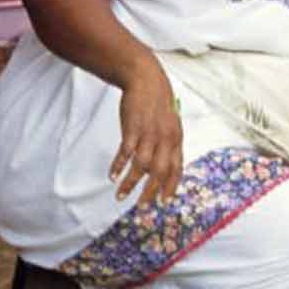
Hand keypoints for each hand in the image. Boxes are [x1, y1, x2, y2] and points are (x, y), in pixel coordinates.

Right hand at [112, 65, 183, 207]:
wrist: (146, 80)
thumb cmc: (156, 104)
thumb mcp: (169, 124)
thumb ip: (167, 144)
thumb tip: (163, 165)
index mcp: (176, 139)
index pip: (176, 168)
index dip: (170, 186)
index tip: (163, 202)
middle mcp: (165, 139)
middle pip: (159, 172)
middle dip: (150, 192)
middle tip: (142, 207)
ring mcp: (149, 134)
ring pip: (141, 166)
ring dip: (129, 183)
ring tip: (120, 196)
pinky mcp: (133, 128)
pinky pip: (125, 152)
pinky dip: (118, 166)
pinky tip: (112, 176)